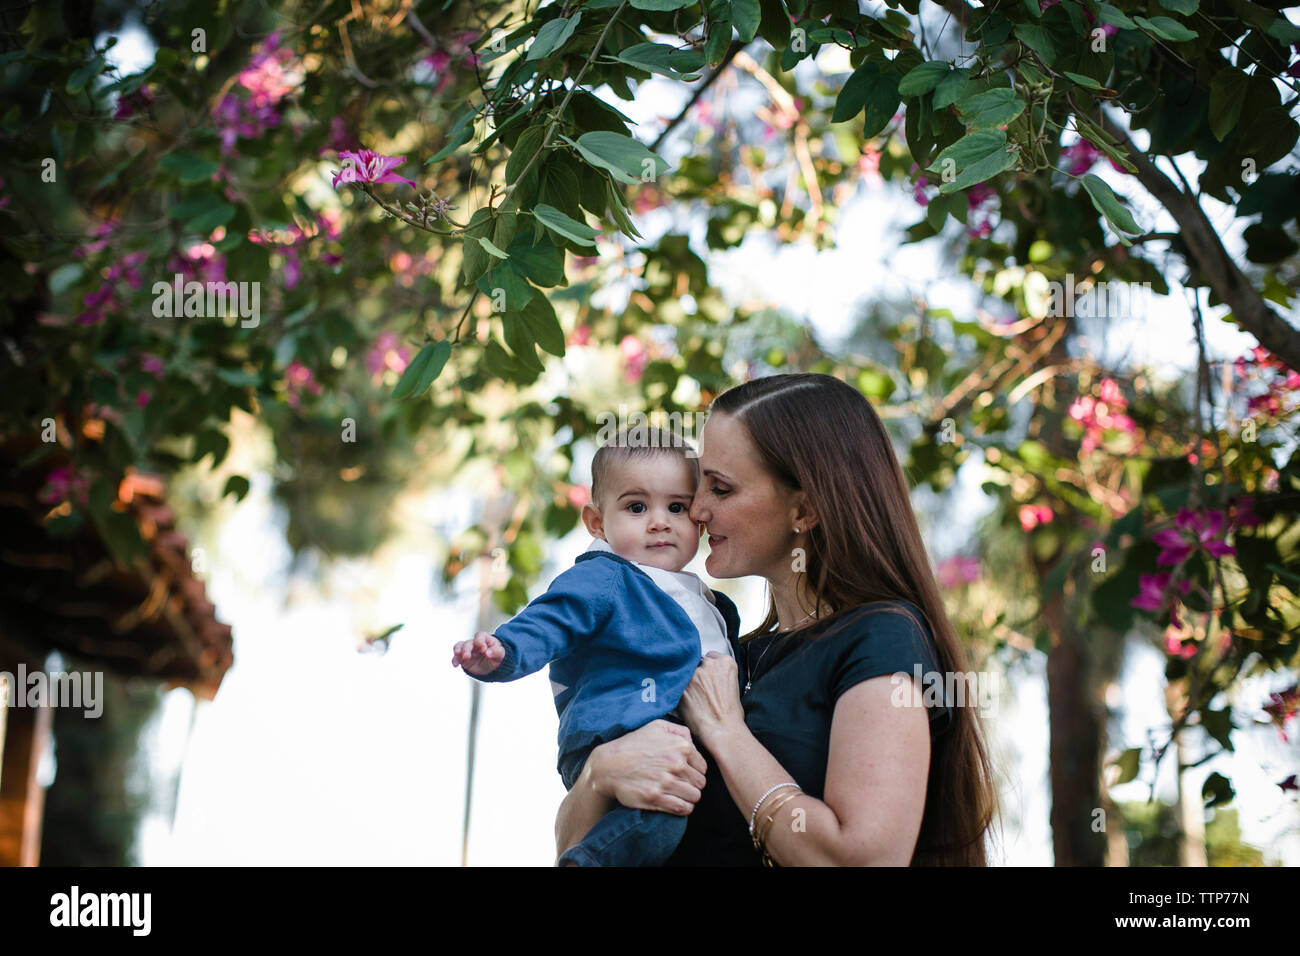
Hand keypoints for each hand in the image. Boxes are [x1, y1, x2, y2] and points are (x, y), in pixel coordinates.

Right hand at [451, 631, 504, 675]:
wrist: (493, 666)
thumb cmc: (498, 656)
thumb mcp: (501, 654)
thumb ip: (496, 652)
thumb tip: (488, 653)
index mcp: (485, 639)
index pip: (480, 636)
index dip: (480, 642)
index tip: (483, 650)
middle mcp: (475, 643)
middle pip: (468, 643)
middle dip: (466, 649)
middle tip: (467, 656)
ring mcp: (468, 650)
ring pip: (460, 647)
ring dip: (458, 651)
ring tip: (458, 655)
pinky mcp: (463, 658)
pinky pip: (457, 657)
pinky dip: (455, 660)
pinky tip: (455, 665)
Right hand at [584, 720, 707, 815]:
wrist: (608, 765)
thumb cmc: (632, 745)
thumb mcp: (656, 726)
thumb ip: (679, 730)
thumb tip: (692, 742)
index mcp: (680, 746)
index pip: (703, 768)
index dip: (695, 773)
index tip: (685, 775)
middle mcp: (676, 764)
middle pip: (700, 783)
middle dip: (692, 786)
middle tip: (681, 786)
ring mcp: (666, 782)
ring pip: (694, 797)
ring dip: (688, 798)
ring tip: (678, 795)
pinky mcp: (656, 798)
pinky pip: (683, 808)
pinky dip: (683, 808)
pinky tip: (676, 804)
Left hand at [677, 651, 744, 749]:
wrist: (723, 731)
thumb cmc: (730, 715)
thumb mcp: (733, 686)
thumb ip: (719, 675)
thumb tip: (709, 677)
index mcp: (726, 663)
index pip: (710, 656)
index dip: (705, 668)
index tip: (705, 676)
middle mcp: (710, 664)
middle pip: (696, 661)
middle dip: (695, 672)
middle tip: (697, 688)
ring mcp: (694, 673)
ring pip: (684, 672)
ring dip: (685, 681)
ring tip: (690, 696)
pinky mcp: (681, 685)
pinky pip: (675, 683)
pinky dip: (676, 689)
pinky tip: (683, 700)